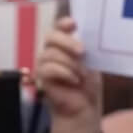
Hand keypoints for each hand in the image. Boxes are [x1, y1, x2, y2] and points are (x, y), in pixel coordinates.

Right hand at [34, 17, 102, 132]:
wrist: (82, 108)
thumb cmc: (87, 86)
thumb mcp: (91, 62)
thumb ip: (85, 48)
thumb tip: (85, 36)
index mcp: (65, 46)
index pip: (58, 28)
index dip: (63, 24)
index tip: (73, 24)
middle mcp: (52, 53)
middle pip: (50, 37)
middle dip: (66, 42)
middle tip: (82, 51)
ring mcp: (44, 65)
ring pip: (49, 54)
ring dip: (69, 63)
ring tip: (81, 74)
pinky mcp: (41, 78)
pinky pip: (47, 69)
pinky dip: (63, 73)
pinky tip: (74, 80)